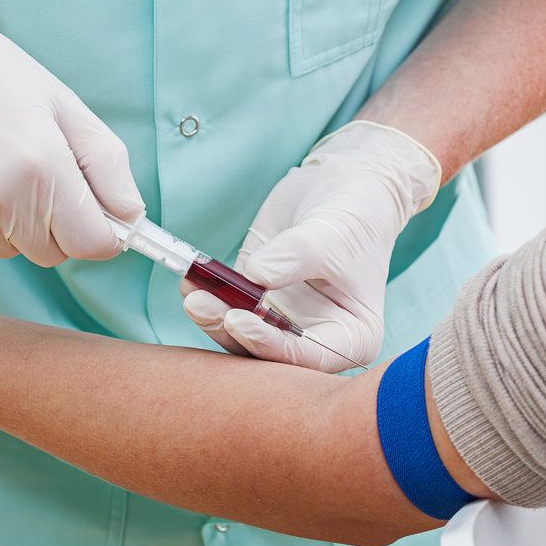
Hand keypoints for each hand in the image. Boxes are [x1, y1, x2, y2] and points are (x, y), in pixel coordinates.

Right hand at [0, 0, 143, 265]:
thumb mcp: (65, 107)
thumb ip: (107, 167)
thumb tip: (130, 220)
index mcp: (41, 164)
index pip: (92, 244)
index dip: (98, 232)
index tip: (92, 216)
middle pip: (51, 253)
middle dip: (53, 225)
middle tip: (30, 173)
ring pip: (7, 250)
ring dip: (9, 223)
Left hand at [182, 121, 440, 371]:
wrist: (339, 189)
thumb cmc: (354, 215)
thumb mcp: (333, 233)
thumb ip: (296, 256)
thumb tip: (256, 276)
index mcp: (351, 337)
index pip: (306, 356)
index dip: (268, 344)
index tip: (236, 320)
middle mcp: (315, 339)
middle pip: (266, 352)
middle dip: (229, 331)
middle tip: (199, 304)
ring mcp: (282, 323)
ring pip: (240, 335)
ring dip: (212, 317)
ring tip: (192, 292)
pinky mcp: (256, 303)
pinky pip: (227, 308)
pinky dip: (208, 297)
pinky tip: (191, 280)